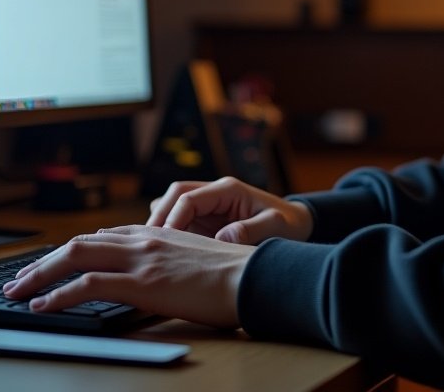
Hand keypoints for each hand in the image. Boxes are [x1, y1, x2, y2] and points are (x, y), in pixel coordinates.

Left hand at [1, 226, 252, 327]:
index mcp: (158, 232)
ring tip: (17, 291)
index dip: (71, 250)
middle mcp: (145, 238)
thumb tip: (151, 275)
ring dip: (40, 275)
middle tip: (19, 279)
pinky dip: (58, 295)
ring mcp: (142, 258)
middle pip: (81, 243)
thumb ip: (168, 259)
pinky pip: (88, 285)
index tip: (50, 265)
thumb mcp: (195, 259)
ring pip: (76, 257)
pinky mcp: (142, 281)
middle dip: (44, 261)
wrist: (252, 275)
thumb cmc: (231, 274)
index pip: (102, 237)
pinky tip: (42, 305)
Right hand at [146, 176, 313, 243]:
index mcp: (228, 189)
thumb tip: (222, 240)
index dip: (172, 218)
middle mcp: (214, 193)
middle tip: (147, 246)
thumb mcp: (275, 226)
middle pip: (174, 195)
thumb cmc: (288, 224)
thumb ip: (251, 231)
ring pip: (172, 206)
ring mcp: (209, 205)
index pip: (188, 197)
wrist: (296, 224)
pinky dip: (168, 233)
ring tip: (150, 251)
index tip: (164, 242)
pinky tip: (164, 254)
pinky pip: (179, 220)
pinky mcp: (206, 219)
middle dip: (158, 218)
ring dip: (160, 225)